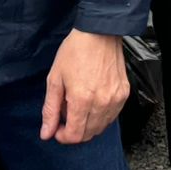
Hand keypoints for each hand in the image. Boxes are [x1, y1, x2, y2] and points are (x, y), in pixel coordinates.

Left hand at [41, 29, 128, 144]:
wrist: (99, 32)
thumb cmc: (75, 52)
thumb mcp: (55, 79)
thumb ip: (50, 109)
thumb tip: (46, 133)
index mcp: (82, 100)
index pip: (75, 136)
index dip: (63, 136)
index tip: (57, 128)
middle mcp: (101, 103)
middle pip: (88, 134)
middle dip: (74, 131)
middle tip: (66, 116)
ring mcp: (115, 99)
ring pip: (101, 127)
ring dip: (87, 124)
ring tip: (79, 106)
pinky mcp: (123, 94)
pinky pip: (111, 116)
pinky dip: (100, 116)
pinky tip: (92, 102)